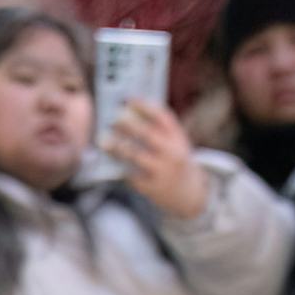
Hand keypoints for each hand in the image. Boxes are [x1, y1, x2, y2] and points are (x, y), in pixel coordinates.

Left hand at [104, 97, 208, 216]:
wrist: (190, 194)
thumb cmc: (174, 160)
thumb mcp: (174, 143)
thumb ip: (157, 128)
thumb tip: (127, 111)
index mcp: (178, 139)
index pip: (162, 117)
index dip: (144, 106)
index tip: (128, 99)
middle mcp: (173, 154)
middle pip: (147, 134)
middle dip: (127, 125)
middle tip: (113, 120)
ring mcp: (164, 172)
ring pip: (135, 156)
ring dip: (117, 147)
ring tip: (104, 142)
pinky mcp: (153, 189)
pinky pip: (132, 175)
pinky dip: (120, 168)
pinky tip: (112, 163)